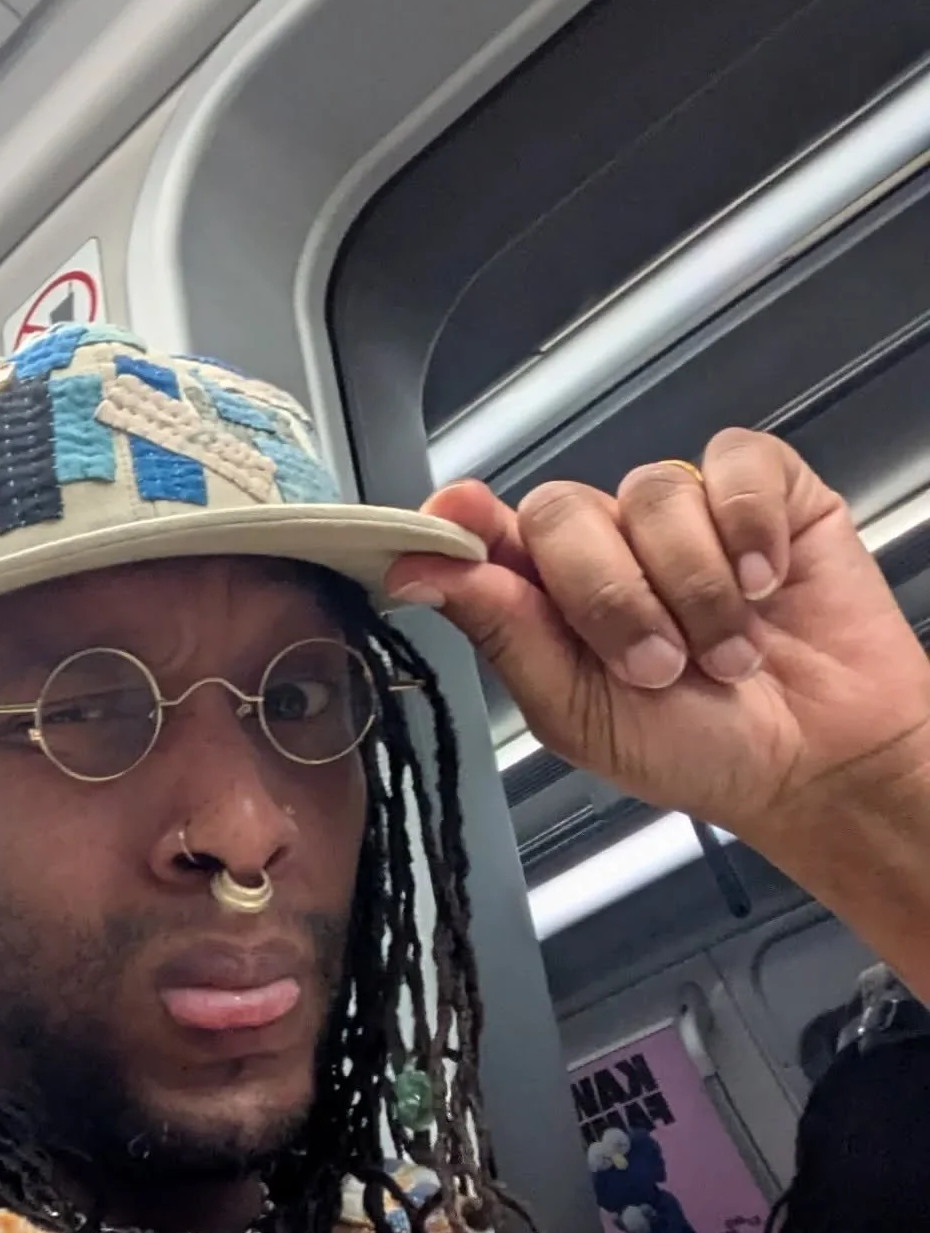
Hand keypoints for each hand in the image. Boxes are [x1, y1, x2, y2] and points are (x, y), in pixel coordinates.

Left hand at [385, 430, 929, 852]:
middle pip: (563, 512)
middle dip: (610, 596)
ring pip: (652, 495)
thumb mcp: (578, 712)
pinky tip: (769, 584)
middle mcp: (608, 546)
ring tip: (729, 656)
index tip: (454, 520)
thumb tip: (415, 573)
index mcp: (548, 600)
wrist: (818, 764)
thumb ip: (502, 632)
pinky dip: (751, 530)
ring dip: (694, 590)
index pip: (487, 536)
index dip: (465, 523)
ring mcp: (684, 512)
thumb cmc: (697, 750)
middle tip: (658, 667)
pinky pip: (733, 468)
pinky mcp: (762, 489)